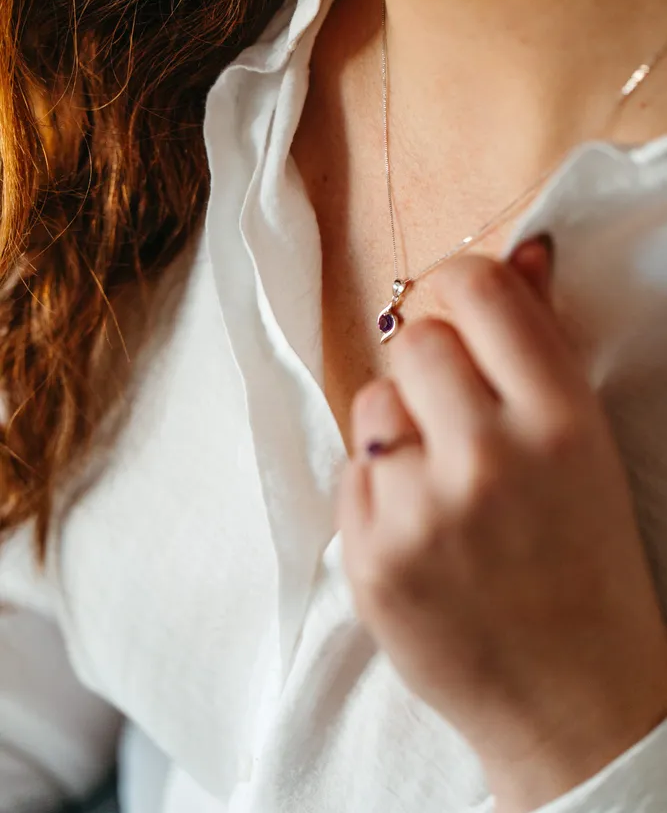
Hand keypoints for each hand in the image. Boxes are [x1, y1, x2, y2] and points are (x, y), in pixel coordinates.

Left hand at [339, 239, 666, 812]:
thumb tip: (524, 247)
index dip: (457, 287)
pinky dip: (379, 489)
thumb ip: (544, 341)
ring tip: (442, 484)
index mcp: (560, 420)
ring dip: (399, 429)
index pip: (476, 290)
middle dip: (429, 363)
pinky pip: (351, 471)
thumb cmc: (584, 557)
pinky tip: (421, 531)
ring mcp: (422, 513)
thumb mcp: (584, 444)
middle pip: (411, 339)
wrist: (573, 696)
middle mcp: (489, 459)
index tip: (455, 311)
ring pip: (372, 402)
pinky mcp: (370, 560)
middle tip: (458, 415)